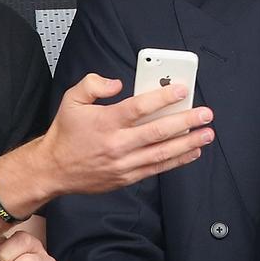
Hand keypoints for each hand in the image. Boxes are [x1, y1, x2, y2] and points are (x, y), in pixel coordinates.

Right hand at [40, 74, 214, 194]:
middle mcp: (116, 144)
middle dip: (185, 122)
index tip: (182, 90)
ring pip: (162, 153)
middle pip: (157, 131)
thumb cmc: (65, 134)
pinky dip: (177, 160)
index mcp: (105, 122)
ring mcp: (123, 163)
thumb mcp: (71, 100)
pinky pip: (156, 168)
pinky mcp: (126, 177)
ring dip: (188, 143)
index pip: (139, 108)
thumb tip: (117, 83)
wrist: (53, 170)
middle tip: (205, 114)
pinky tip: (192, 151)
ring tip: (206, 134)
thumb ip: (93, 84)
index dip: (163, 98)